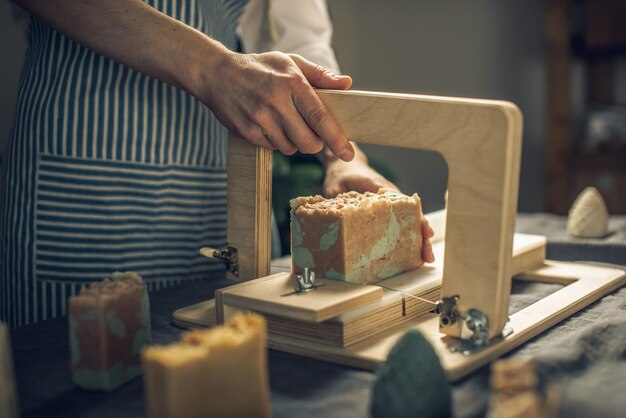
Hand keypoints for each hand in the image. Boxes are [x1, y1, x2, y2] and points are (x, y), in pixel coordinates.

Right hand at [196, 50, 354, 160]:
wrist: (217, 74)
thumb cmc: (260, 67)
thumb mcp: (290, 62)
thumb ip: (319, 75)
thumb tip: (346, 84)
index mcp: (292, 84)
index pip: (319, 117)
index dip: (336, 138)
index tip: (348, 153)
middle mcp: (276, 103)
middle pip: (308, 142)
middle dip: (316, 144)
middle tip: (313, 134)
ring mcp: (260, 119)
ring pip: (291, 148)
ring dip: (294, 142)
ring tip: (285, 122)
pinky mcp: (247, 132)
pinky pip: (273, 148)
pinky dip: (276, 142)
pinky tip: (269, 124)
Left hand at [323, 158, 434, 262]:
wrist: (345, 168)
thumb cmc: (343, 175)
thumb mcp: (335, 186)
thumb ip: (335, 199)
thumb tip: (332, 217)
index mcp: (381, 189)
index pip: (404, 205)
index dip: (416, 219)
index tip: (426, 232)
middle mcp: (390, 199)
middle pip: (411, 217)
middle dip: (421, 237)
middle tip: (427, 255)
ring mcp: (388, 207)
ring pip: (407, 224)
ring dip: (415, 242)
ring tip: (423, 259)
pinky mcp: (383, 215)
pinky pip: (396, 227)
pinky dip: (404, 240)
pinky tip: (407, 255)